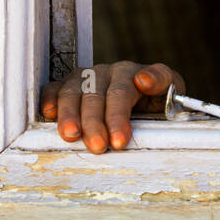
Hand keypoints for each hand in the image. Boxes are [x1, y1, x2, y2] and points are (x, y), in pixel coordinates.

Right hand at [39, 61, 184, 151]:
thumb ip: (163, 83)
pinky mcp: (69, 85)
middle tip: (97, 147)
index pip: (121, 93)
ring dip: (69, 115)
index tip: (120, 141)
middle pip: (95, 95)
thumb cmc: (158, 99)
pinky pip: (54, 88)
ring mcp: (85, 77)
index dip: (118, 117)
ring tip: (71, 137)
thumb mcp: (171, 91)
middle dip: (95, 123)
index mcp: (130, 72)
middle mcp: (105, 72)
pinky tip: (48, 114)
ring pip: (72, 92)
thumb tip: (143, 80)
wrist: (145, 98)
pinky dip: (49, 99)